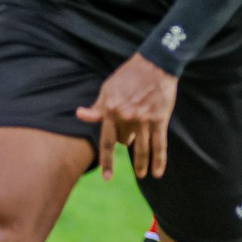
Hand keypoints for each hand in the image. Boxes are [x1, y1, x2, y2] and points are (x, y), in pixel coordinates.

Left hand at [77, 53, 178, 179]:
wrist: (155, 64)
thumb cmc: (129, 74)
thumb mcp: (108, 88)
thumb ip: (98, 106)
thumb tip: (81, 115)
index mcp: (111, 111)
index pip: (107, 142)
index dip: (106, 161)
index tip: (106, 177)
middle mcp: (126, 118)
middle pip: (124, 142)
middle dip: (126, 141)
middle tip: (129, 138)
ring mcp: (144, 120)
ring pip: (142, 149)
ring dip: (141, 165)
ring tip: (141, 175)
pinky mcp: (159, 119)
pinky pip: (159, 144)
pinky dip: (159, 160)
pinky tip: (158, 172)